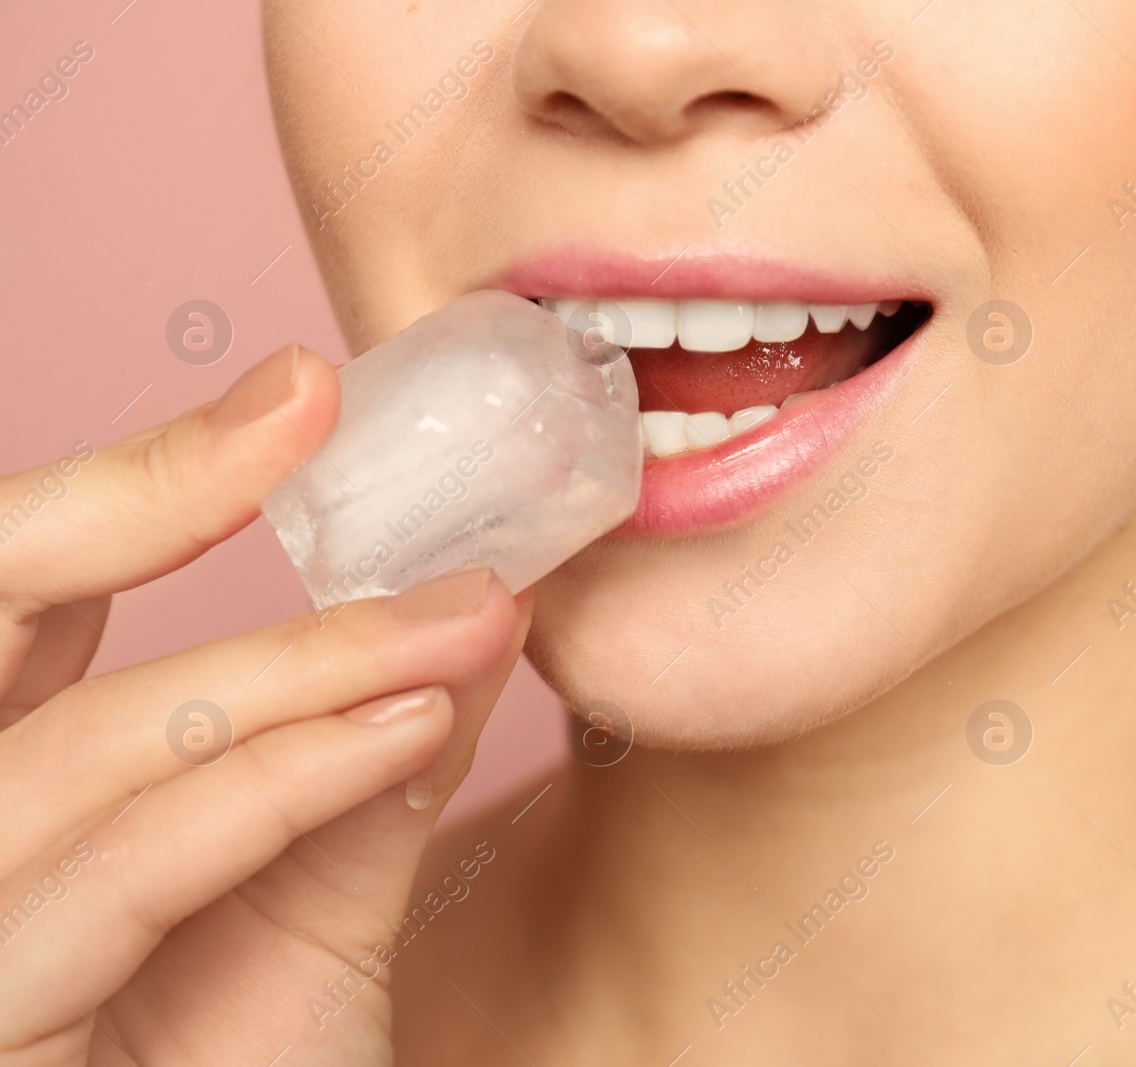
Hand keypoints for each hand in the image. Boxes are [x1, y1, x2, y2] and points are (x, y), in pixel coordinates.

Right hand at [0, 344, 533, 1065]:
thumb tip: (463, 617)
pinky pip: (120, 873)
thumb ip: (347, 774)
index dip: (126, 485)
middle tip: (307, 409)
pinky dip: (271, 785)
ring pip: (82, 750)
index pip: (2, 605)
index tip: (290, 397)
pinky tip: (404, 725)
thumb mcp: (302, 915)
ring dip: (287, 667)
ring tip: (457, 612)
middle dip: (137, 501)